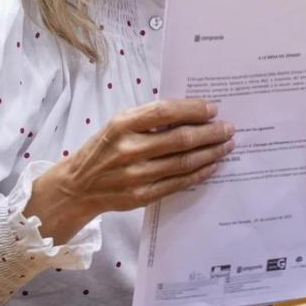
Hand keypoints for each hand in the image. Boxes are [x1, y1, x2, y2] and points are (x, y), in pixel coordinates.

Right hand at [27, 99, 233, 241]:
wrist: (77, 187)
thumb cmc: (102, 150)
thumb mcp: (117, 125)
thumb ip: (147, 119)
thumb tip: (189, 113)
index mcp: (121, 125)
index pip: (165, 112)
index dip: (192, 109)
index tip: (212, 109)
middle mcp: (128, 150)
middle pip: (180, 139)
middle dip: (210, 132)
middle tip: (228, 128)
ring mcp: (136, 176)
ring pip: (183, 162)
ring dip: (211, 153)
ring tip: (226, 145)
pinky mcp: (142, 196)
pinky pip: (179, 183)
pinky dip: (199, 173)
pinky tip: (212, 165)